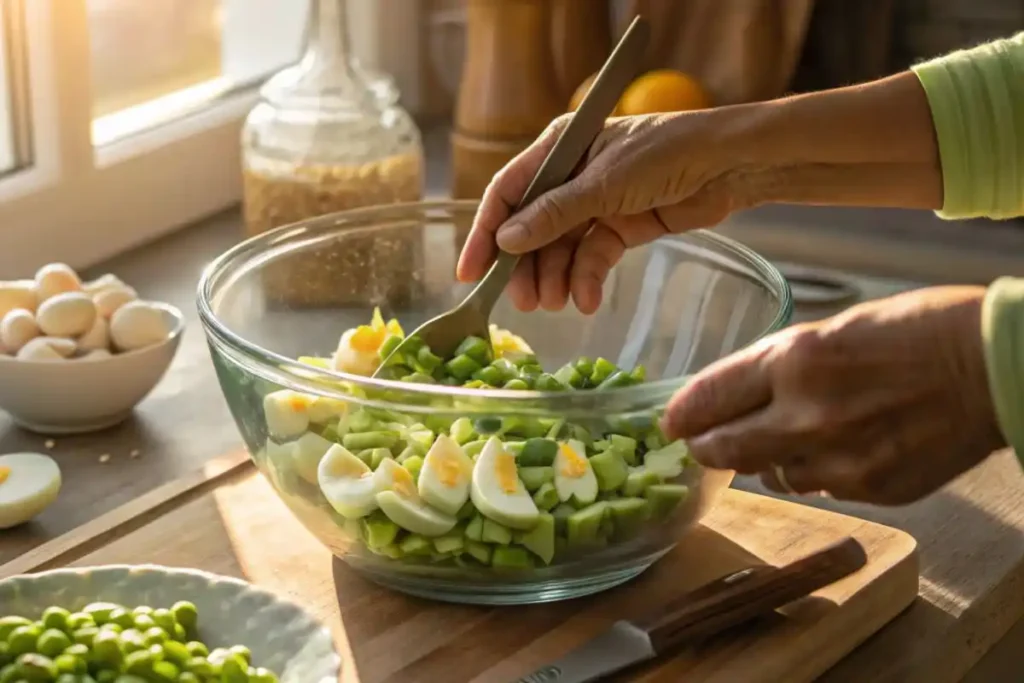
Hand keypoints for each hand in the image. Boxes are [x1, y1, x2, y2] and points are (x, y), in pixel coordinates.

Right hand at [456, 112, 745, 313]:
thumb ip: (554, 214)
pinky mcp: (621, 227)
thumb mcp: (604, 184)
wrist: (730, 165)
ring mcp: (596, 203)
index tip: (471, 272)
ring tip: (555, 304)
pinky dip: (586, 278)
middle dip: (525, 266)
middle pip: (532, 227)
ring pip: (561, 248)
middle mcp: (571, 175)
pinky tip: (585, 300)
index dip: (486, 232)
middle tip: (523, 302)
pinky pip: (592, 256)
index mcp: (559, 148)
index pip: (508, 193)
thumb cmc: (667, 153)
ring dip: (555, 277)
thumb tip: (506, 240)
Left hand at [660, 286, 1004, 504]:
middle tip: (700, 442)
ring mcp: (839, 460)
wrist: (994, 367)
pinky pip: (818, 487)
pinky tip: (833, 448)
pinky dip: (812, 471)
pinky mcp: (870, 490)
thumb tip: (738, 396)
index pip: (710, 397)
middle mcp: (807, 414)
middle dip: (704, 447)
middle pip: (723, 450)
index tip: (669, 422)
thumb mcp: (833, 328)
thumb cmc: (917, 330)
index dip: (682, 413)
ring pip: (768, 474)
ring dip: (763, 459)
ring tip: (780, 438)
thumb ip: (780, 366)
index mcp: (795, 359)